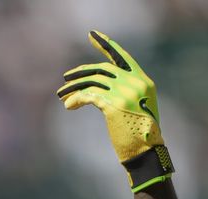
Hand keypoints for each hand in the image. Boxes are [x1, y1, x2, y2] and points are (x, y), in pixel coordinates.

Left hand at [57, 30, 173, 191]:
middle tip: (65, 78)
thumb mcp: (135, 107)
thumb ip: (122, 92)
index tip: (92, 36)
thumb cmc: (138, 135)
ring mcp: (125, 93)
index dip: (106, 45)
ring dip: (74, 87)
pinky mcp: (113, 105)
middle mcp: (135, 83)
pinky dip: (76, 99)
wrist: (145, 153)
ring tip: (61, 94)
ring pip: (92, 81)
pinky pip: (89, 95)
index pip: (122, 57)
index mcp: (143, 81)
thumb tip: (96, 88)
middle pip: (102, 69)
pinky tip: (69, 105)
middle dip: (81, 72)